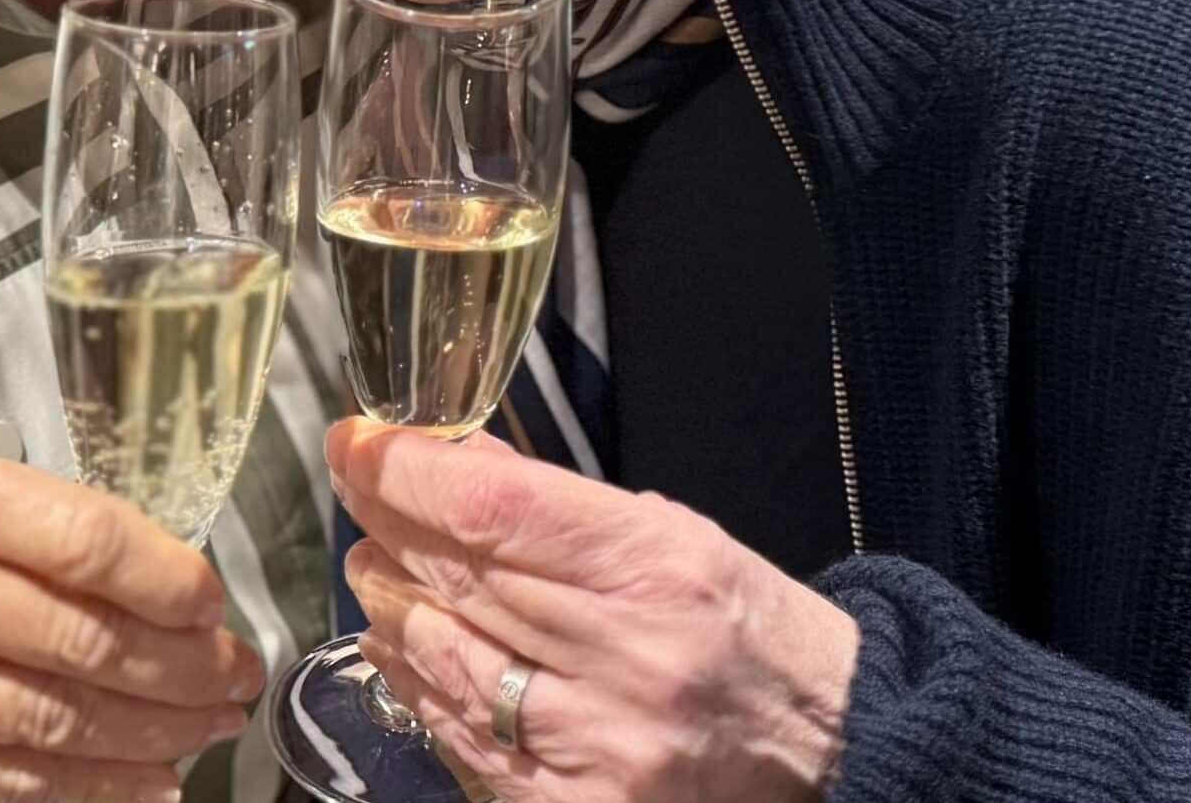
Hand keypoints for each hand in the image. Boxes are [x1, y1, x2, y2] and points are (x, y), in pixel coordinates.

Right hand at [0, 424, 262, 802]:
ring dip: (146, 733)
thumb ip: (20, 509)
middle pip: (71, 638)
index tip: (215, 603)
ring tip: (205, 729)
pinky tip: (143, 782)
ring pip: (43, 719)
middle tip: (235, 676)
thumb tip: (157, 572)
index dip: (166, 580)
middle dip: (177, 667)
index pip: (73, 537)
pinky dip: (83, 788)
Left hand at [330, 420, 857, 802]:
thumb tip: (447, 456)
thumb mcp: (673, 533)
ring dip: (393, 605)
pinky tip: (405, 645)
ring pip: (447, 659)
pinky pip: (466, 738)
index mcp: (657, 570)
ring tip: (375, 566)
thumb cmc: (752, 629)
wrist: (833, 748)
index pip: (491, 510)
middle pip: (459, 579)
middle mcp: (627, 660)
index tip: (357, 442)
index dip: (403, 472)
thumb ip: (553, 500)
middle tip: (358, 492)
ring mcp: (598, 746)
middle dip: (387, 525)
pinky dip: (424, 684)